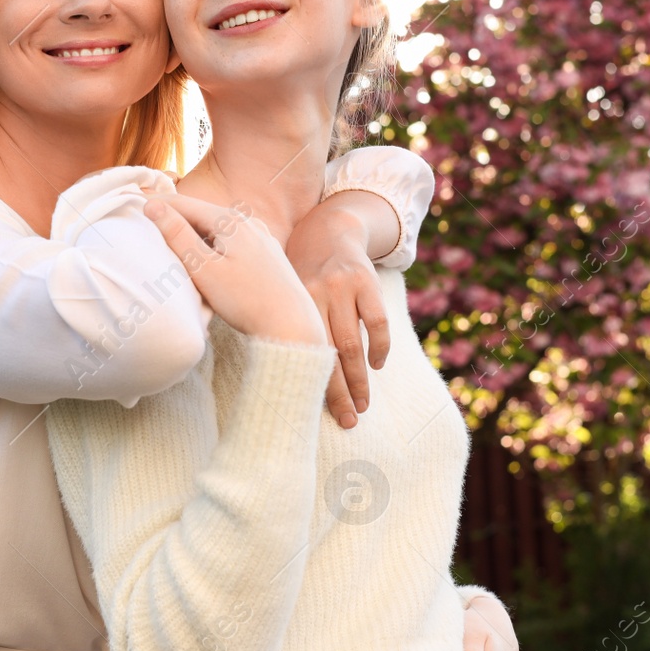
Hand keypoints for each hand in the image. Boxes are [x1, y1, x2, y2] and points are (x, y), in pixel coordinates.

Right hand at [143, 195, 323, 345]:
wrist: (291, 324)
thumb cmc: (245, 299)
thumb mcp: (204, 268)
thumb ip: (177, 235)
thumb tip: (153, 206)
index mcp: (230, 221)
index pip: (185, 204)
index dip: (158, 205)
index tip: (134, 205)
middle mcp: (248, 222)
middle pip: (201, 216)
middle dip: (176, 220)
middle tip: (148, 225)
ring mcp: (261, 237)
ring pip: (217, 230)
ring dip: (195, 235)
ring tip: (172, 243)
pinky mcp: (267, 254)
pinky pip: (232, 243)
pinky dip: (213, 247)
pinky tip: (207, 260)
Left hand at [284, 206, 389, 429]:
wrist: (328, 227)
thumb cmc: (298, 269)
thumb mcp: (281, 289)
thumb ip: (280, 321)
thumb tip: (270, 372)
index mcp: (289, 300)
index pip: (298, 351)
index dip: (307, 384)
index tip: (308, 414)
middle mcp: (313, 294)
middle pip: (327, 354)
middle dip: (338, 393)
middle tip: (347, 422)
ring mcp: (341, 287)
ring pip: (352, 344)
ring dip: (360, 380)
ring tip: (363, 406)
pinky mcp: (365, 280)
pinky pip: (377, 322)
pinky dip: (379, 347)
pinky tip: (377, 365)